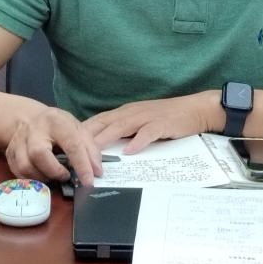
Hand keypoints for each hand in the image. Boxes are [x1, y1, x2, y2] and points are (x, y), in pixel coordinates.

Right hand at [5, 107, 103, 185]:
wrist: (30, 118)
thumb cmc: (58, 126)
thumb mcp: (77, 129)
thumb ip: (90, 149)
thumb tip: (97, 172)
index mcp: (56, 121)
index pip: (71, 144)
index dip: (82, 165)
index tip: (90, 181)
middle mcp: (34, 130)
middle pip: (39, 154)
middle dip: (54, 171)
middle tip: (66, 176)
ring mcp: (19, 141)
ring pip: (25, 165)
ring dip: (42, 177)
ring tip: (53, 176)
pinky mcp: (9, 152)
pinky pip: (17, 172)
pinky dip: (30, 178)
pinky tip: (41, 176)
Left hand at [84, 91, 221, 153]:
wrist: (195, 109)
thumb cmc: (168, 117)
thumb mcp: (142, 121)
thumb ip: (125, 131)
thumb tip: (105, 146)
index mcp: (126, 112)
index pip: (98, 120)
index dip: (82, 132)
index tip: (66, 144)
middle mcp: (133, 112)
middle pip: (104, 123)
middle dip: (87, 137)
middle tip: (72, 152)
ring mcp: (147, 117)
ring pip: (121, 127)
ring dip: (106, 140)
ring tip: (92, 154)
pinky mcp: (162, 124)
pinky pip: (147, 133)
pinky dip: (137, 141)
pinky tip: (129, 151)